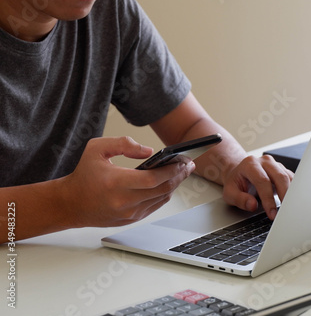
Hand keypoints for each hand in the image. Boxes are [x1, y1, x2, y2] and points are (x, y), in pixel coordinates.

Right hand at [60, 137, 195, 227]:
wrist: (70, 204)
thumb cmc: (83, 175)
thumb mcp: (96, 149)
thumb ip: (123, 144)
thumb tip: (150, 152)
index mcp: (115, 183)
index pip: (153, 179)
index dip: (171, 170)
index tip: (182, 161)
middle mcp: (124, 201)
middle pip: (162, 189)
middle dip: (179, 176)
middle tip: (188, 164)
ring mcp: (129, 213)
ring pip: (162, 198)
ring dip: (175, 184)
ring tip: (182, 171)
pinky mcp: (131, 219)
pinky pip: (155, 205)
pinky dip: (165, 193)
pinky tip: (170, 182)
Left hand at [222, 155, 293, 219]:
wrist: (239, 173)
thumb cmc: (236, 183)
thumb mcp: (230, 193)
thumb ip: (240, 199)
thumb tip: (252, 205)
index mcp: (250, 164)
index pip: (263, 181)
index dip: (268, 199)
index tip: (272, 213)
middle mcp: (264, 161)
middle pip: (280, 176)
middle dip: (284, 196)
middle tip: (285, 213)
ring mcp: (275, 164)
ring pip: (288, 177)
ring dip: (291, 194)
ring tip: (290, 209)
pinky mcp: (283, 170)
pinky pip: (292, 180)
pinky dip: (293, 192)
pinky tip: (292, 203)